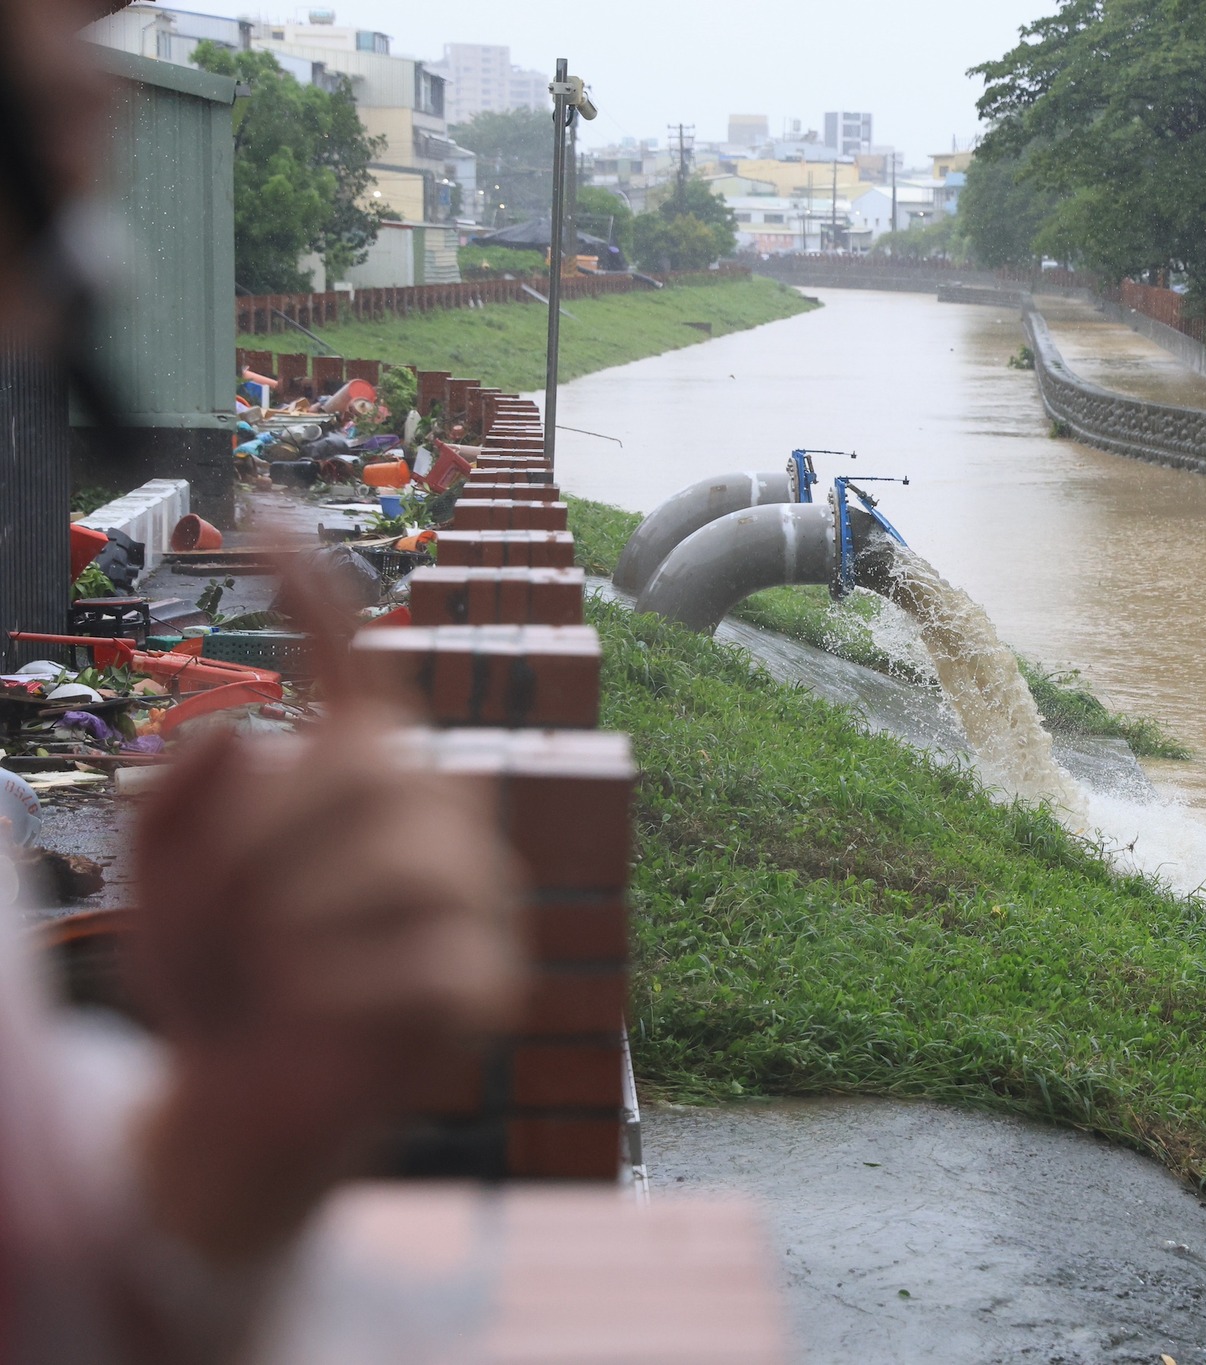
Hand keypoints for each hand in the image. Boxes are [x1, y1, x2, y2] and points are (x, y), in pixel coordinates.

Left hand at [127, 567, 524, 1265]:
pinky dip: (343, 991)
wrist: (246, 1107)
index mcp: (356, 773)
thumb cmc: (212, 977)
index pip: (346, 661)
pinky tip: (307, 1012)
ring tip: (263, 975)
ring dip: (298, 926)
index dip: (312, 588)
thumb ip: (173, 806)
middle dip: (257, 854)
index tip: (266, 510)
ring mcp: (475, 894)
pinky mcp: (491, 980)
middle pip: (361, 777)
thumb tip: (240, 731)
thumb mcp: (159, 887)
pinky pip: (426, 963)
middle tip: (218, 928)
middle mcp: (431, 813)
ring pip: (402, 868)